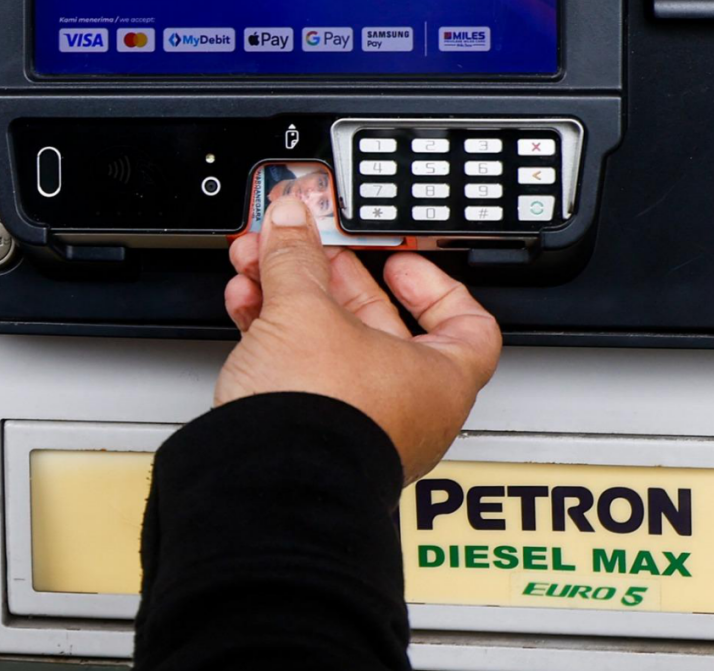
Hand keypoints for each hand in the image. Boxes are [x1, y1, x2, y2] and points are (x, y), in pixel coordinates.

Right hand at [220, 197, 501, 482]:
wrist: (266, 488)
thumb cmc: (320, 420)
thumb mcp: (305, 309)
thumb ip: (298, 257)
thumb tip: (294, 224)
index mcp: (439, 380)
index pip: (467, 325)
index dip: (434, 285)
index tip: (401, 261)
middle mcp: (406, 409)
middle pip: (377, 323)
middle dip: (331, 277)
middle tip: (307, 248)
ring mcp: (357, 425)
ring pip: (327, 344)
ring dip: (291, 298)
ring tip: (261, 267)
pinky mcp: (310, 435)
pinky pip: (299, 370)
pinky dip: (274, 333)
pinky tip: (246, 305)